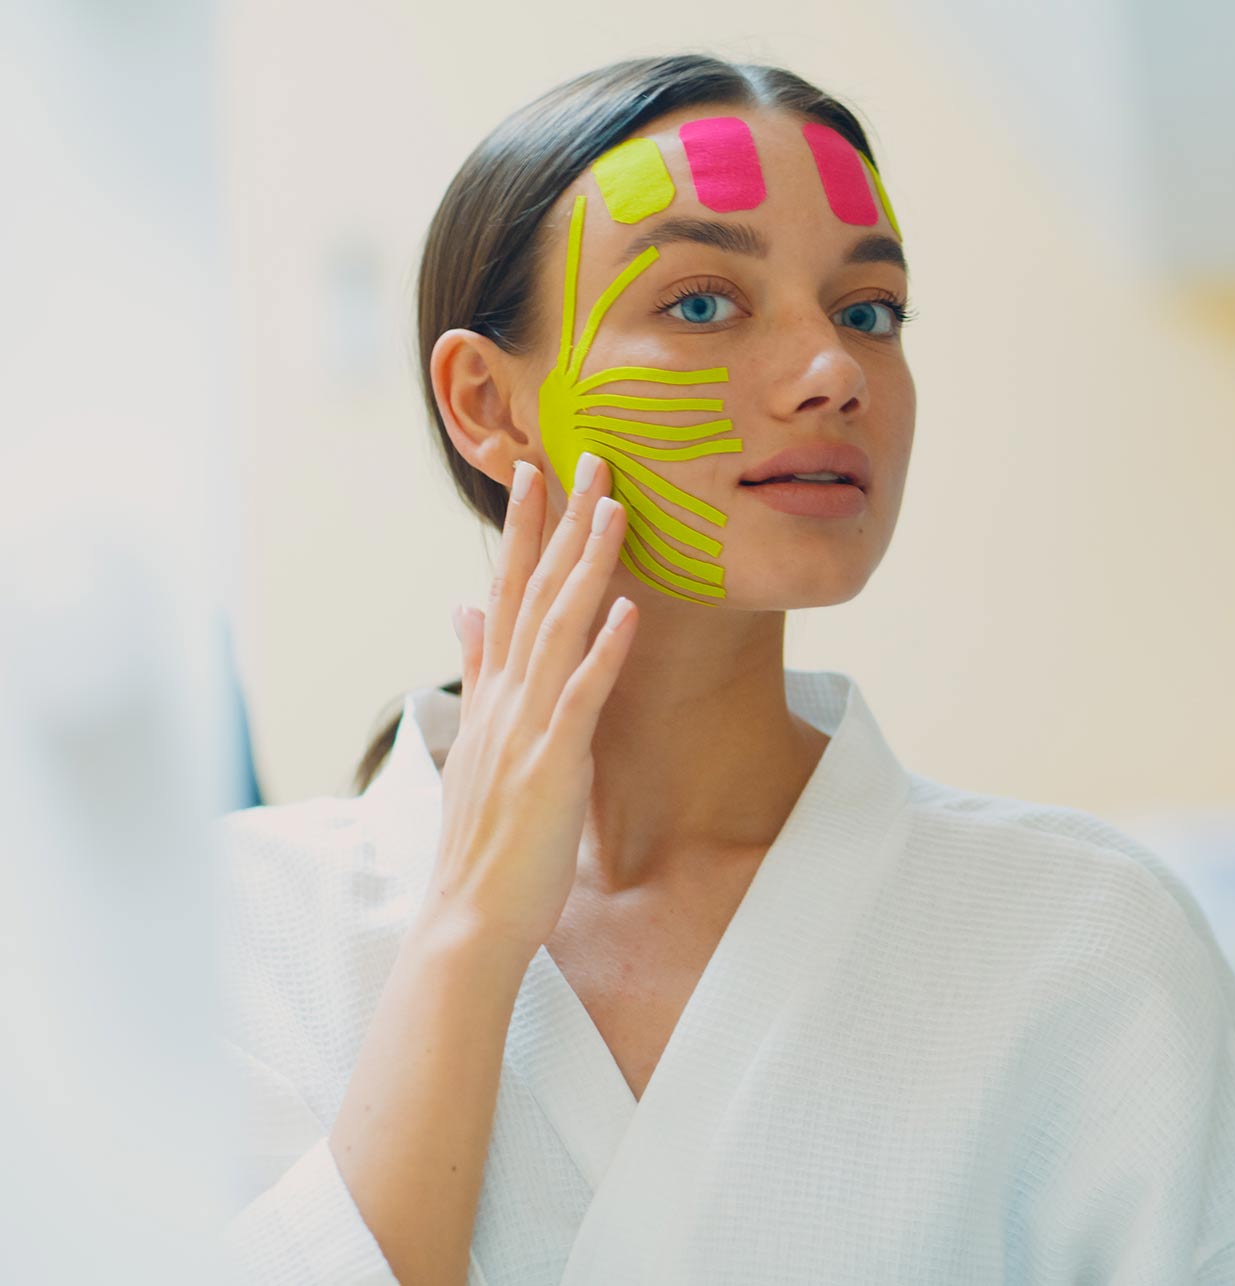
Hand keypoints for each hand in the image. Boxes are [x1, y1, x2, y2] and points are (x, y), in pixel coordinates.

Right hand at [424, 453, 635, 958]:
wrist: (469, 917)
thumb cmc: (485, 838)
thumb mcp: (477, 740)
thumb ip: (476, 670)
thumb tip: (465, 608)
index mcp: (493, 692)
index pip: (508, 593)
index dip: (523, 531)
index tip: (538, 472)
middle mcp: (505, 697)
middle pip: (533, 593)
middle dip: (558, 524)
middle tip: (586, 458)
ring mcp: (526, 727)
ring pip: (558, 629)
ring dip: (586, 566)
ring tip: (613, 510)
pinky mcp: (551, 763)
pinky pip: (582, 697)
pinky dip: (603, 650)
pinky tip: (627, 609)